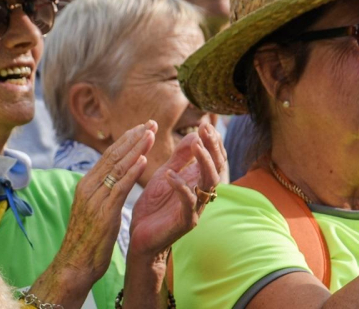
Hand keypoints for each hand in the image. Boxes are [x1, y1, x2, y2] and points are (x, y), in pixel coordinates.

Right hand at [56, 122, 153, 283]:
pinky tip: (143, 161)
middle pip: (113, 156)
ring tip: (151, 134)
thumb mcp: (94, 210)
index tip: (142, 127)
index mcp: (86, 184)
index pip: (108, 155)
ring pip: (117, 167)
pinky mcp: (103, 212)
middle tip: (151, 123)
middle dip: (133, 137)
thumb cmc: (87, 240)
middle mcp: (88, 187)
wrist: (75, 263)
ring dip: (136, 149)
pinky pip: (119, 187)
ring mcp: (94, 198)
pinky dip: (132, 172)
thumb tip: (112, 180)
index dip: (126, 140)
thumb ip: (102, 192)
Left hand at [128, 124, 224, 256]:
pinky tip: (170, 175)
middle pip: (217, 167)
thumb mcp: (165, 175)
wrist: (140, 236)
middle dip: (213, 147)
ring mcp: (195, 208)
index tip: (205, 123)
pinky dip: (181, 186)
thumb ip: (179, 157)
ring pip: (209, 183)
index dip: (212, 141)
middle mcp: (201, 194)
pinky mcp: (185, 221)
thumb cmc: (153, 206)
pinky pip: (188, 202)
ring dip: (204, 162)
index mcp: (197, 182)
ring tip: (196, 145)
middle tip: (207, 128)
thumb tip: (195, 135)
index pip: (214, 158)